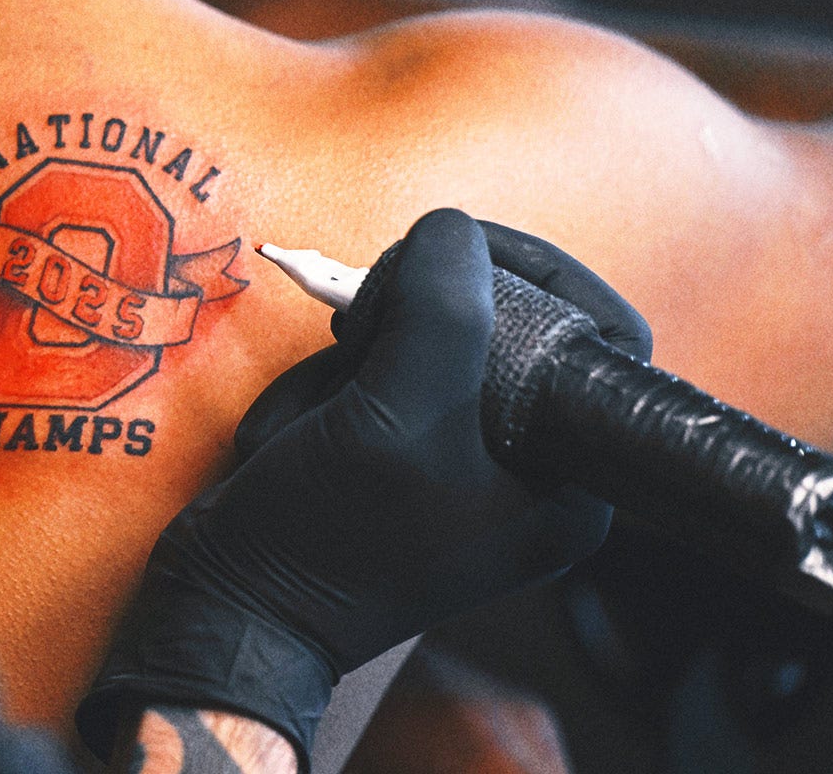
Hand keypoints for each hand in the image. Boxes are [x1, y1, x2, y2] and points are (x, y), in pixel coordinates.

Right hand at [79, 210, 647, 766]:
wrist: (232, 604)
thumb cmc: (324, 539)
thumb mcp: (395, 414)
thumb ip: (443, 310)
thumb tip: (452, 228)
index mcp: (569, 481)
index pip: (599, 332)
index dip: (532, 273)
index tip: (452, 250)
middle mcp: (532, 469)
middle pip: (511, 324)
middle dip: (417, 320)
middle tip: (362, 339)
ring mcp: (466, 459)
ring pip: (435, 339)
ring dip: (363, 353)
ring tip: (325, 407)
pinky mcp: (404, 450)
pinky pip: (387, 369)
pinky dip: (338, 378)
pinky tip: (309, 420)